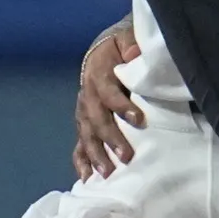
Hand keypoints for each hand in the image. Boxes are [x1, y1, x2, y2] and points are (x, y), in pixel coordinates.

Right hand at [73, 18, 145, 179]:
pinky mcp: (84, 122)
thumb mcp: (128, 38)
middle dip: (110, 139)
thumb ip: (132, 45)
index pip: (107, 91)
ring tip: (107, 174)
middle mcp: (87, 93)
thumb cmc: (122, 47)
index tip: (138, 120)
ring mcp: (84, 110)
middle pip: (96, 118)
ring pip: (86, 134)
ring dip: (96, 155)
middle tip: (126, 157)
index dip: (121, 105)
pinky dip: (82, 161)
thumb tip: (136, 54)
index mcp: (98, 71)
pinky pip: (79, 143)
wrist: (106, 49)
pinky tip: (87, 178)